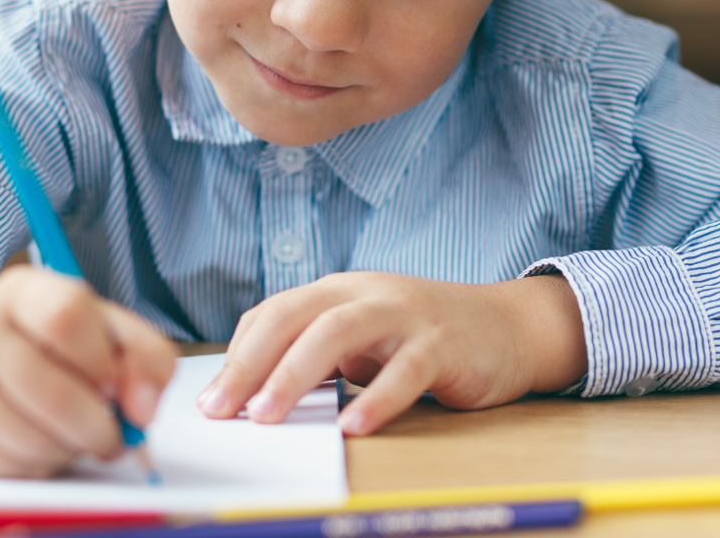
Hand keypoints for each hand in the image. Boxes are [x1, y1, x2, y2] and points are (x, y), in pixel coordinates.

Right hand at [0, 265, 177, 477]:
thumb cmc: (55, 339)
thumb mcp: (106, 326)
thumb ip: (146, 357)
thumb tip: (144, 411)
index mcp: (27, 292)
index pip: (65, 319)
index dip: (101, 364)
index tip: (117, 388)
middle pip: (50, 392)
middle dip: (97, 428)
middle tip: (114, 436)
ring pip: (27, 438)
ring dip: (69, 450)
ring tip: (79, 437)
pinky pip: (4, 464)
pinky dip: (39, 466)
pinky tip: (48, 446)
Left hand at [196, 272, 585, 435]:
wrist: (509, 327)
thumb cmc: (425, 340)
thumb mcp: (364, 340)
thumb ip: (319, 357)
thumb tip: (254, 398)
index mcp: (339, 291)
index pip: (274, 314)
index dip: (238, 355)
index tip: (209, 401)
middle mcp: (366, 293)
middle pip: (295, 316)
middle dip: (251, 364)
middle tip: (221, 411)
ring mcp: (405, 314)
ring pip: (338, 332)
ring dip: (295, 374)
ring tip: (267, 417)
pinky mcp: (443, 343)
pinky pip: (405, 370)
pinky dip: (376, 399)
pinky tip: (353, 428)